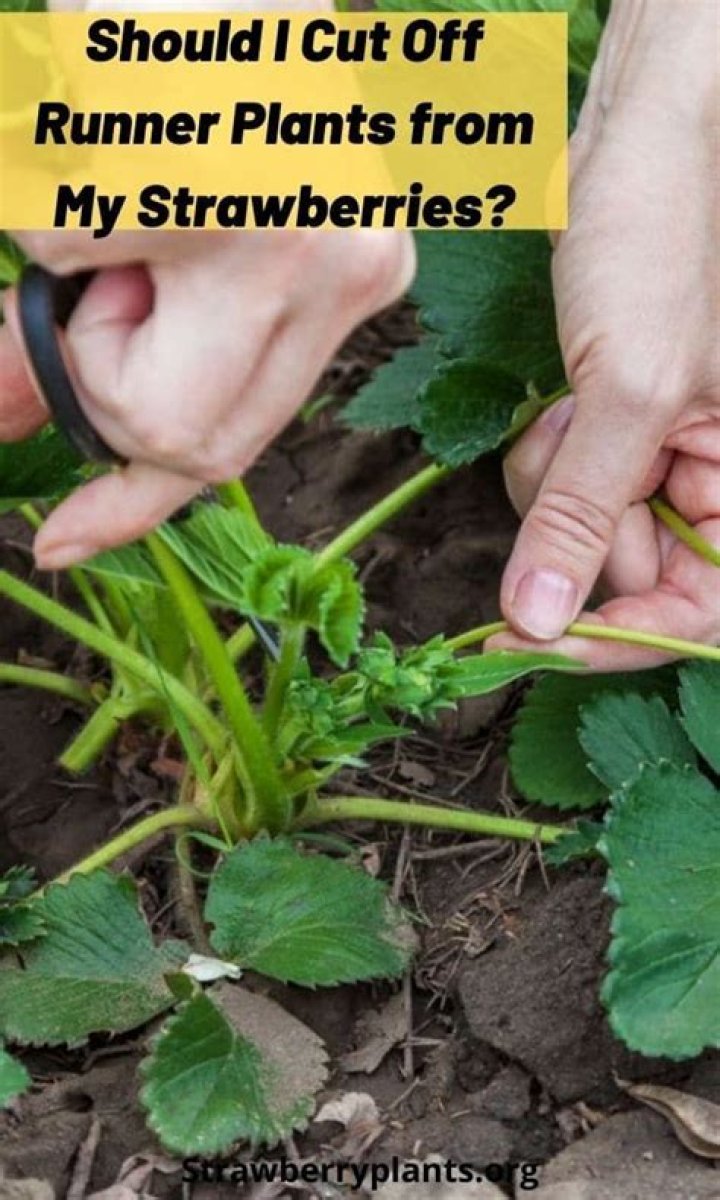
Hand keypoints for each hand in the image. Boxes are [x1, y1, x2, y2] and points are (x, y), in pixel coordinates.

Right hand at [0, 1, 414, 568]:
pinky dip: (37, 192)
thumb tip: (7, 421)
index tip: (63, 543)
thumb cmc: (194, 47)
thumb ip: (106, 333)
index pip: (235, 440)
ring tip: (114, 163)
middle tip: (106, 268)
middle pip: (182, 437)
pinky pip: (59, 245)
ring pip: (119, 370)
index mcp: (350, 273)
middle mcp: (342, 266)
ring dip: (70, 275)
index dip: (136, 503)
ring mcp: (293, 230)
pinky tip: (93, 119)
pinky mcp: (213, 182)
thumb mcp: (166, 203)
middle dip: (103, 374)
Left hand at [494, 0, 718, 666]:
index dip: (620, 637)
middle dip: (578, 533)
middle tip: (566, 464)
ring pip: (588, 528)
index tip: (534, 643)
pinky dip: (548, 453)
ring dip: (557, 485)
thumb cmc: (672, 234)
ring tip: (568, 410)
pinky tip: (560, 399)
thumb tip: (538, 625)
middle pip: (634, 573)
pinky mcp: (624, 421)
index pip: (699, 612)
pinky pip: (569, 479)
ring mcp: (673, 451)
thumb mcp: (630, 390)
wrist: (649, 131)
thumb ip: (583, 516)